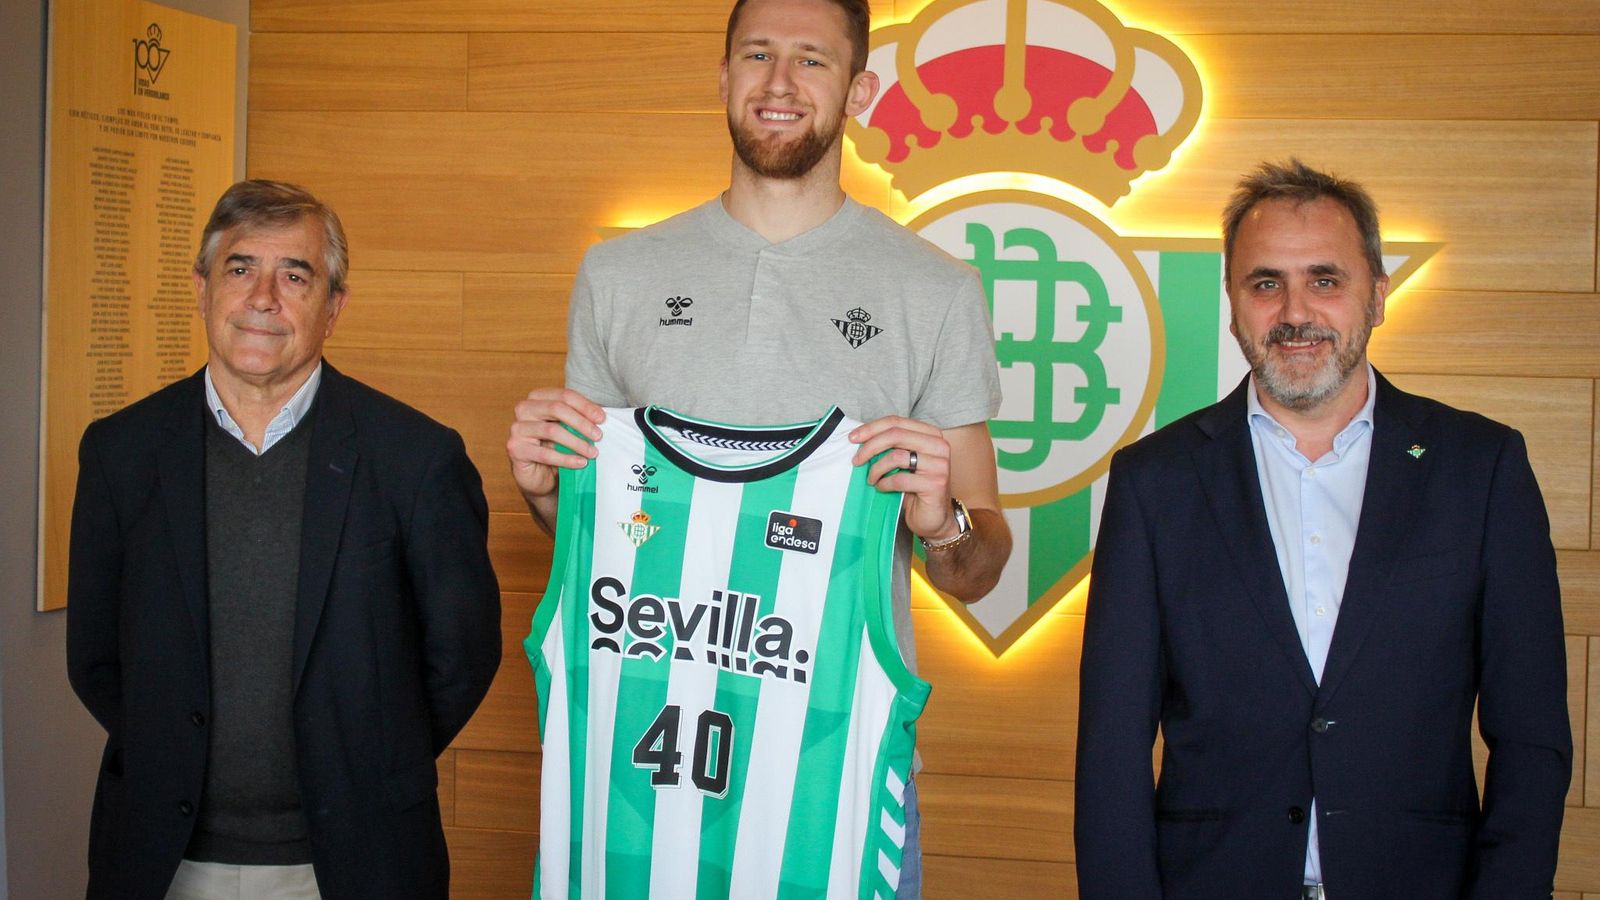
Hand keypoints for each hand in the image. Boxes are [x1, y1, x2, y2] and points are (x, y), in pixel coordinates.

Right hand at [505, 387, 605, 504]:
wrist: (537, 473)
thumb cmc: (553, 446)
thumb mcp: (567, 428)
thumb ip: (578, 418)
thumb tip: (600, 417)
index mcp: (537, 398)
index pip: (564, 395)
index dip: (585, 406)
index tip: (602, 418)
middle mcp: (524, 409)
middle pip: (556, 408)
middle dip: (581, 422)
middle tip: (598, 436)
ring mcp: (517, 428)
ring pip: (552, 430)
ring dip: (576, 442)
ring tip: (592, 452)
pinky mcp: (515, 449)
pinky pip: (545, 454)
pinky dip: (566, 459)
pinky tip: (580, 463)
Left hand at [849, 416, 958, 542]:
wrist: (934, 517)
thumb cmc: (915, 488)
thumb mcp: (904, 461)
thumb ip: (891, 446)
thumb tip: (861, 437)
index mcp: (931, 434)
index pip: (896, 422)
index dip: (871, 428)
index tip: (853, 438)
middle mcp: (939, 445)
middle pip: (895, 435)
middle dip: (870, 446)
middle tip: (856, 460)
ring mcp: (940, 464)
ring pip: (896, 456)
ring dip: (876, 469)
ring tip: (871, 479)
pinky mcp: (936, 483)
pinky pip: (900, 479)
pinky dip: (885, 483)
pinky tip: (882, 488)